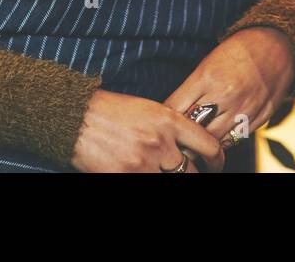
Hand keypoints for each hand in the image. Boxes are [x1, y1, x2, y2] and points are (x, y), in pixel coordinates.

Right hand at [70, 88, 224, 172]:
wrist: (78, 118)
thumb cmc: (112, 111)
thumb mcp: (150, 110)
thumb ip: (172, 127)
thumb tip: (189, 146)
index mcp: (169, 121)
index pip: (207, 145)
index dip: (217, 160)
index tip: (216, 165)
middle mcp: (160, 143)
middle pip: (191, 171)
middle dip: (194, 175)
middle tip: (192, 172)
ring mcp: (143, 162)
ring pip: (173, 180)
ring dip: (171, 177)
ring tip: (167, 172)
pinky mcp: (125, 176)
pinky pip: (147, 184)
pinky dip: (150, 180)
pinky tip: (147, 175)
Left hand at [163, 27, 294, 156]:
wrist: (277, 43)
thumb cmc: (238, 50)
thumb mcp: (208, 63)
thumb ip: (192, 89)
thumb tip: (173, 113)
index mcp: (207, 78)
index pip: (175, 110)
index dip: (165, 119)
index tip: (162, 123)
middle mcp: (225, 95)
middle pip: (194, 131)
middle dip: (183, 137)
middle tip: (176, 141)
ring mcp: (245, 108)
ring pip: (215, 141)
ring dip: (204, 144)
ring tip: (196, 144)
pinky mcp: (261, 116)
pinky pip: (236, 139)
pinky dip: (225, 140)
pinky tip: (220, 136)